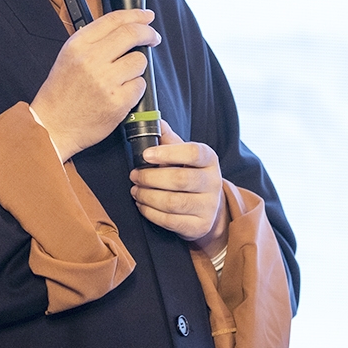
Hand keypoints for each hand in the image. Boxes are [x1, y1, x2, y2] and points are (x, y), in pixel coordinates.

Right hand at [30, 9, 160, 161]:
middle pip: (132, 34)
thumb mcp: (69, 57)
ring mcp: (105, 81)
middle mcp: (91, 59)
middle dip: (148, 34)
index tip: (147, 16)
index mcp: (78, 45)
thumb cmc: (61, 93)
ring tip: (122, 78)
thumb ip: (95, 40)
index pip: (114, 19)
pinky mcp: (117, 101)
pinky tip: (120, 95)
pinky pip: (140, 86)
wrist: (52, 126)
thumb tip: (126, 27)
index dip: (136, 14)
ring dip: (136, 68)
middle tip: (153, 38)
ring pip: (139, 61)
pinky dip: (134, 90)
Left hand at [130, 121, 227, 246]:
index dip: (168, 153)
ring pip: (173, 202)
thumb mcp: (183, 156)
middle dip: (151, 178)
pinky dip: (150, 213)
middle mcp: (213, 182)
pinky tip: (142, 205)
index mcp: (209, 159)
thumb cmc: (189, 175)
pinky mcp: (200, 226)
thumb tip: (155, 121)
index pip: (193, 152)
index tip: (145, 155)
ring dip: (147, 196)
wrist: (207, 209)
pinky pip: (170, 221)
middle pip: (180, 179)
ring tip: (135, 190)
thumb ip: (169, 139)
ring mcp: (209, 206)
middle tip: (134, 175)